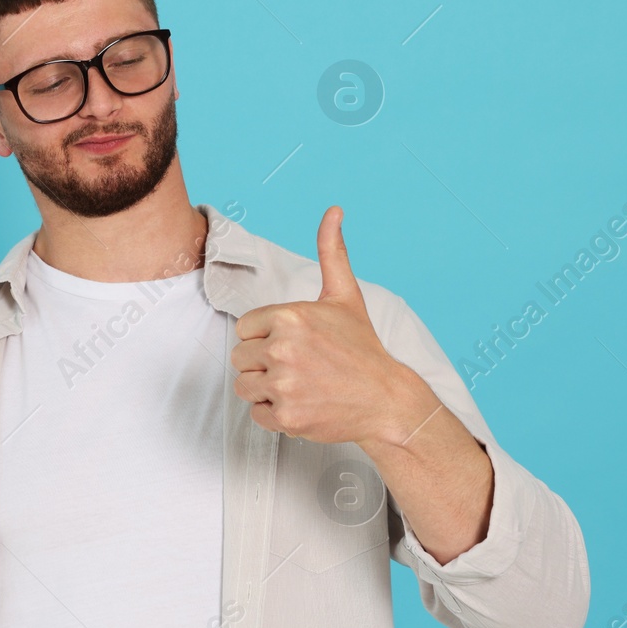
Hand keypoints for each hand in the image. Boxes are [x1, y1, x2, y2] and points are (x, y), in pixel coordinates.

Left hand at [230, 206, 418, 444]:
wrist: (385, 399)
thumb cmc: (362, 347)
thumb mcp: (345, 295)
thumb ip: (331, 251)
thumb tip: (334, 211)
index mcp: (289, 316)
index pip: (245, 328)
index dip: (265, 337)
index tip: (293, 344)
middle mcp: (283, 349)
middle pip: (241, 357)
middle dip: (263, 363)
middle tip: (299, 367)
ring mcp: (284, 385)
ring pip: (244, 385)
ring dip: (266, 389)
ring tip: (298, 385)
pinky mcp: (286, 416)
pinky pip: (256, 414)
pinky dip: (275, 414)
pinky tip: (302, 404)